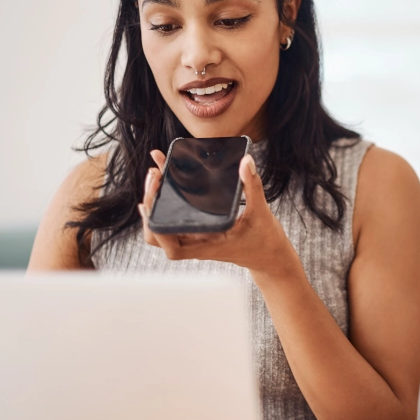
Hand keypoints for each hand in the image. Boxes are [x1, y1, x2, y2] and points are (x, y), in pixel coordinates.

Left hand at [138, 150, 297, 276]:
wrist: (269, 257)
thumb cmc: (265, 241)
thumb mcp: (261, 212)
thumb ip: (252, 186)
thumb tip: (246, 161)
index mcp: (209, 245)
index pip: (173, 248)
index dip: (157, 228)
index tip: (153, 201)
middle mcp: (197, 244)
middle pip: (159, 236)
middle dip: (150, 208)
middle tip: (155, 176)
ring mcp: (195, 239)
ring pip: (162, 231)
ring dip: (153, 207)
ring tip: (155, 178)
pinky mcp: (197, 232)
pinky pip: (171, 222)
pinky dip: (162, 206)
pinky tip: (160, 188)